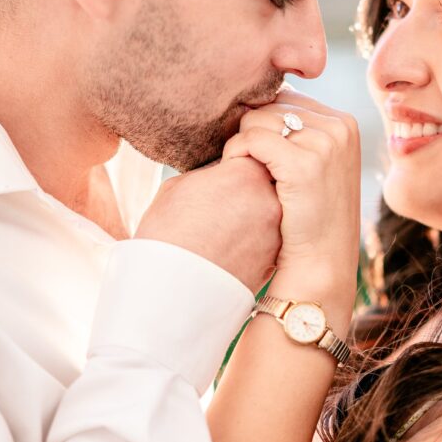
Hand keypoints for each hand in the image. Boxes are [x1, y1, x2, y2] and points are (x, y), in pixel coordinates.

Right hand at [136, 157, 281, 293]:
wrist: (171, 289)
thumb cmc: (166, 234)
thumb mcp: (179, 186)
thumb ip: (211, 173)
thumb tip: (222, 172)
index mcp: (246, 174)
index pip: (252, 153)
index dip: (235, 162)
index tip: (222, 173)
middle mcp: (269, 200)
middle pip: (265, 182)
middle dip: (248, 188)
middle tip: (223, 201)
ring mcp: (275, 232)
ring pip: (268, 211)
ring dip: (252, 214)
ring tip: (223, 227)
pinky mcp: (274, 258)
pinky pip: (267, 238)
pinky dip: (253, 239)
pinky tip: (229, 246)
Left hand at [221, 91, 360, 304]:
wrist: (321, 262)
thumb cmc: (310, 217)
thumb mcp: (317, 166)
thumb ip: (299, 132)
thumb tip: (256, 103)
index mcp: (345, 123)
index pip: (287, 99)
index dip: (265, 125)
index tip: (262, 157)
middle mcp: (340, 127)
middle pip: (271, 105)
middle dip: (253, 133)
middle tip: (252, 168)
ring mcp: (325, 144)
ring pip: (257, 119)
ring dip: (242, 145)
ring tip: (249, 174)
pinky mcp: (303, 163)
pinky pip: (250, 140)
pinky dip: (236, 155)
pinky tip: (241, 176)